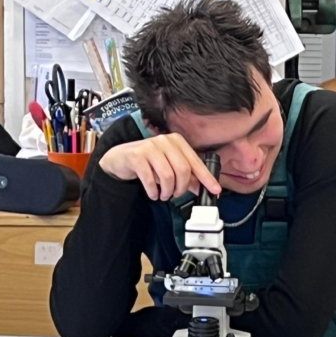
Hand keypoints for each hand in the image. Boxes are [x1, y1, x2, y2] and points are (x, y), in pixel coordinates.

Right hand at [99, 133, 220, 200]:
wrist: (120, 158)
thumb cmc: (148, 162)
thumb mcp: (169, 166)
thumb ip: (185, 175)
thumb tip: (201, 188)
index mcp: (177, 141)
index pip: (196, 162)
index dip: (206, 178)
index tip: (215, 190)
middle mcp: (165, 141)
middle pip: (183, 170)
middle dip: (181, 188)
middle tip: (175, 195)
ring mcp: (150, 147)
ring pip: (167, 176)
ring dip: (167, 191)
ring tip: (163, 195)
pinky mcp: (137, 156)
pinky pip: (150, 179)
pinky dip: (153, 191)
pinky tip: (153, 194)